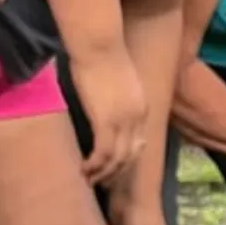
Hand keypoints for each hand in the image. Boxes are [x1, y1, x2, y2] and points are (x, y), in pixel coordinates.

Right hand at [69, 44, 146, 184]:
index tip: (111, 168)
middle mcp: (138, 117)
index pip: (138, 142)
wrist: (99, 43)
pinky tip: (83, 170)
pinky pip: (103, 153)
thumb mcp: (115, 81)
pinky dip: (94, 166)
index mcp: (142, 106)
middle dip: (116, 172)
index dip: (125, 159)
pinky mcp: (107, 121)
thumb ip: (114, 97)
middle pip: (131, 155)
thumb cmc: (101, 55)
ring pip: (118, 159)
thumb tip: (102, 105)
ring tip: (89, 180)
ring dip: (103, 173)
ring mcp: (124, 121)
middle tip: (100, 181)